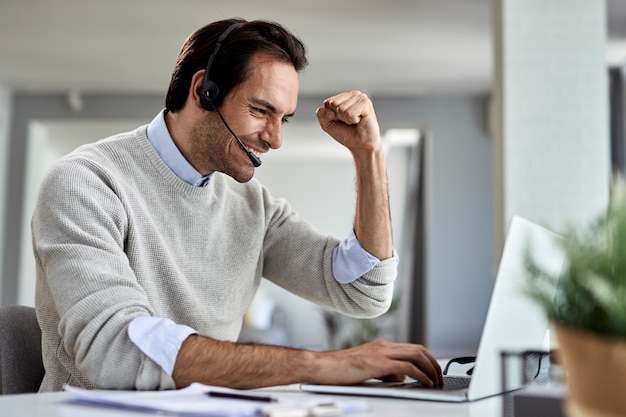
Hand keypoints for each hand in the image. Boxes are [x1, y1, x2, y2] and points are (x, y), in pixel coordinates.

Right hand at [313, 340, 442, 387]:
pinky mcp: (378, 363)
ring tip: (436, 382)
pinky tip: (425, 383)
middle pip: (418, 349)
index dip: (426, 359)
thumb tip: (400, 377)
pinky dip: (421, 375)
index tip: (433, 371)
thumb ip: (384, 371)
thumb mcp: (366, 369)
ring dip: (431, 369)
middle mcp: (383, 346)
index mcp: (381, 346)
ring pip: (416, 355)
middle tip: (440, 378)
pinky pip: (407, 367)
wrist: (320, 367)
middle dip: (433, 364)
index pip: (411, 349)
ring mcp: (381, 352)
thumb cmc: (338, 370)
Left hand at [316, 90, 382, 152]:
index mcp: (344, 97)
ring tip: (355, 122)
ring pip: (341, 109)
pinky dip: (352, 120)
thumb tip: (328, 110)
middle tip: (349, 122)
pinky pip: (349, 113)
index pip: (328, 102)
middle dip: (339, 117)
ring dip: (347, 120)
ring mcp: (360, 97)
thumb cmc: (347, 134)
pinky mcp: (366, 103)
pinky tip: (360, 121)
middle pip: (333, 104)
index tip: (341, 121)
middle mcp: (353, 94)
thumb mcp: (327, 125)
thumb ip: (321, 115)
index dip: (331, 115)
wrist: (360, 145)